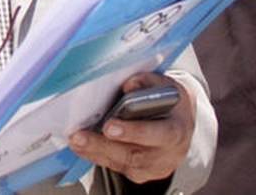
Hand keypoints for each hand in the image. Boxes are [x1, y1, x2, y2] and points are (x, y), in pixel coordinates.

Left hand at [69, 73, 194, 184]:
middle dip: (102, 145)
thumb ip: (148, 82)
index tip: (109, 126)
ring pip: (120, 163)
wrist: (181, 128)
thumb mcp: (167, 87)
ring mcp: (151, 168)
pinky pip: (115, 166)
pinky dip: (96, 155)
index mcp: (176, 132)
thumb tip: (128, 85)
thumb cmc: (171, 105)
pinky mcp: (139, 174)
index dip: (133, 131)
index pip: (157, 134)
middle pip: (132, 154)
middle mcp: (165, 155)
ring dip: (94, 151)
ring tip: (74, 139)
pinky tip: (81, 146)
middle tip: (79, 136)